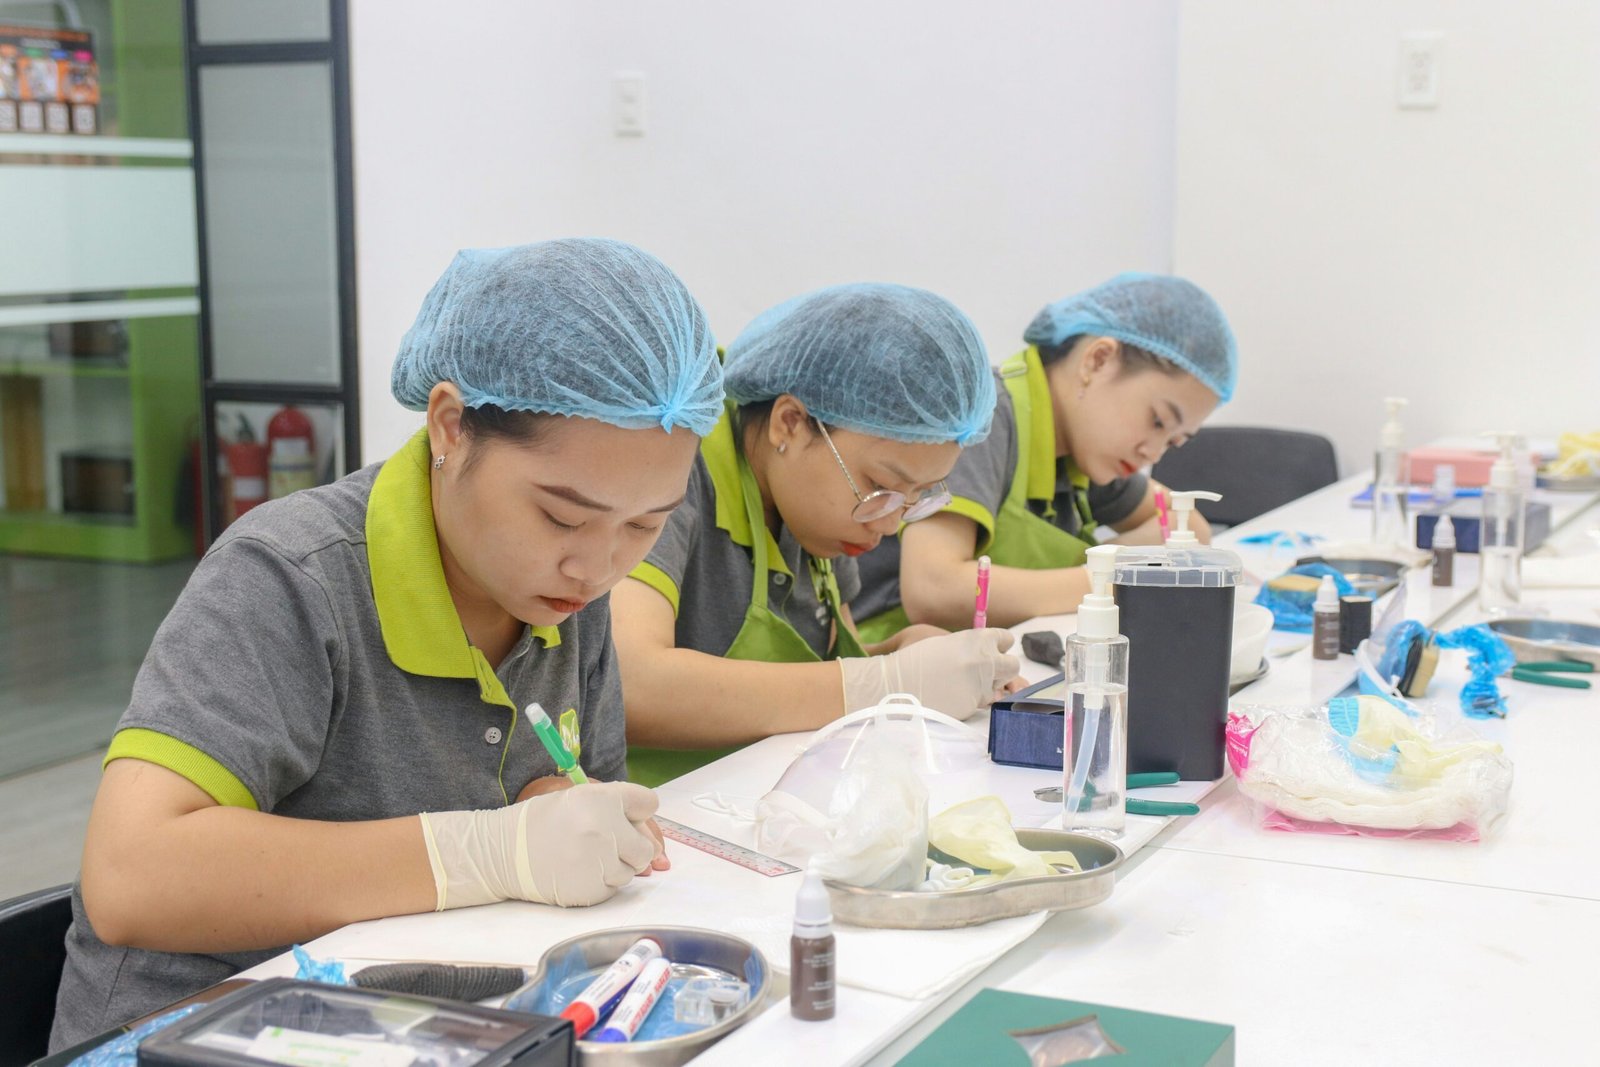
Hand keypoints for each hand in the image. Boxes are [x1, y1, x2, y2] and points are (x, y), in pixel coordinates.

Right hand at [515, 778, 669, 874]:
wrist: (503, 852)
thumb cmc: (543, 822)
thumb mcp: (579, 798)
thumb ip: (619, 809)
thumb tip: (656, 844)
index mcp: (603, 799)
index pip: (648, 802)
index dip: (637, 811)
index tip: (624, 816)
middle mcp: (606, 830)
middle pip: (647, 847)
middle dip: (630, 848)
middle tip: (603, 844)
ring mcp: (600, 863)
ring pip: (631, 872)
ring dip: (615, 867)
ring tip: (584, 857)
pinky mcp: (591, 891)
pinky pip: (612, 889)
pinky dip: (600, 883)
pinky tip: (576, 872)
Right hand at [839, 628, 1021, 719]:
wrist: (897, 684)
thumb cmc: (916, 658)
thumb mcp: (946, 642)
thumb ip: (972, 646)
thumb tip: (991, 654)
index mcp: (977, 639)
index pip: (1006, 639)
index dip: (997, 646)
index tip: (989, 651)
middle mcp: (985, 660)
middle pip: (1012, 665)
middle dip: (1002, 669)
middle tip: (985, 671)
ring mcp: (982, 684)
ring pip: (1000, 687)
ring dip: (987, 686)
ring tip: (962, 684)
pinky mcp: (974, 704)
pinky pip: (983, 703)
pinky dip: (973, 700)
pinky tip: (954, 695)